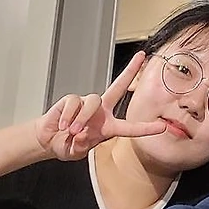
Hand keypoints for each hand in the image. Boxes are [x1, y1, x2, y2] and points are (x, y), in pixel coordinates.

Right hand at [34, 53, 164, 160]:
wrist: (47, 140)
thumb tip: (82, 135)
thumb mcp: (76, 152)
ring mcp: (87, 103)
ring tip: (73, 130)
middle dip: (130, 70)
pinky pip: (74, 103)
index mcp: (107, 125)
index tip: (161, 127)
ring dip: (82, 118)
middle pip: (119, 87)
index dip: (144, 128)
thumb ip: (81, 146)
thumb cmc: (67, 144)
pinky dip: (67, 116)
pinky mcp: (72, 100)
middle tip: (142, 57)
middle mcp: (101, 110)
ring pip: (93, 101)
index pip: (129, 127)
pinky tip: (62, 125)